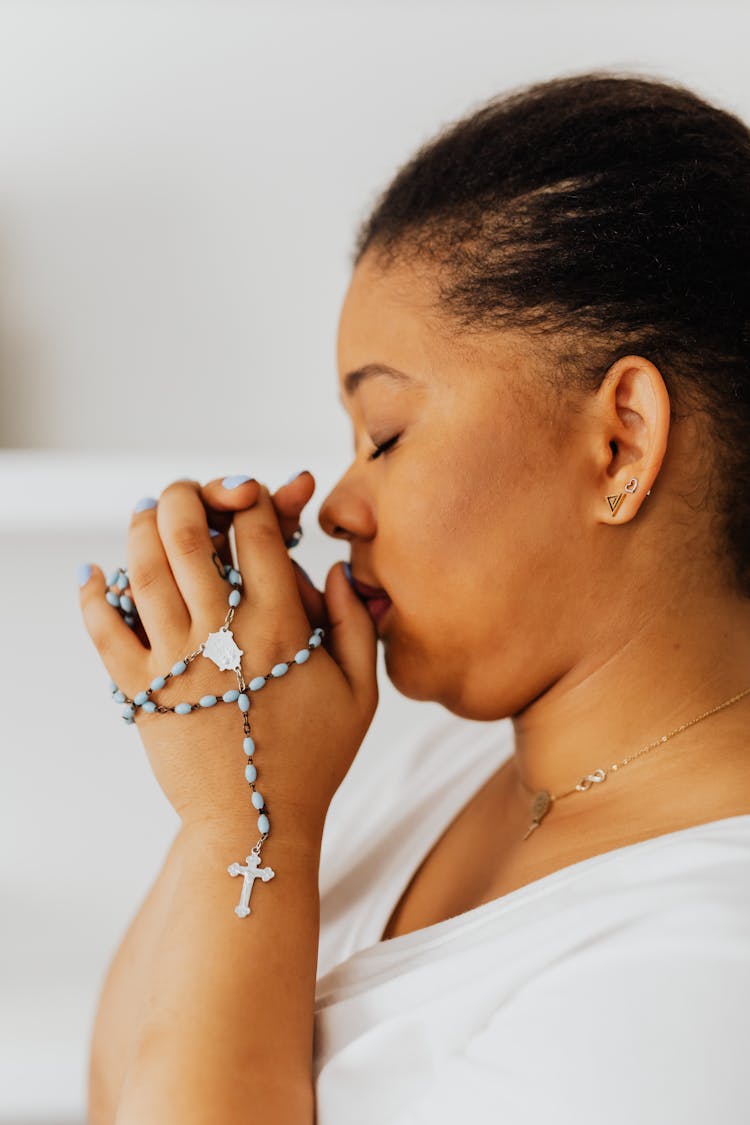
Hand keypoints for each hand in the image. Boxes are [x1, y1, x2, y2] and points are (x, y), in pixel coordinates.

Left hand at [78, 476, 378, 840]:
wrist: (256, 824)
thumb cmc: (313, 758)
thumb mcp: (360, 691)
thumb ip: (355, 622)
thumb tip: (335, 568)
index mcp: (281, 627)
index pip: (255, 532)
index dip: (251, 498)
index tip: (251, 496)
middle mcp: (224, 634)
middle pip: (188, 536)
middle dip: (186, 496)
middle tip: (186, 492)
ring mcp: (177, 661)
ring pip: (144, 571)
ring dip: (142, 528)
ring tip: (149, 512)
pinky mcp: (142, 691)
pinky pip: (104, 630)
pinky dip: (92, 595)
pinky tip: (92, 573)